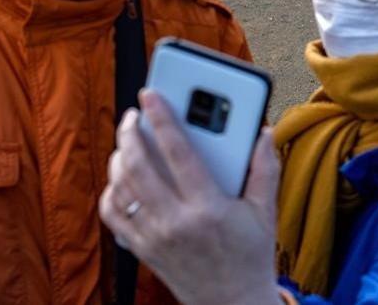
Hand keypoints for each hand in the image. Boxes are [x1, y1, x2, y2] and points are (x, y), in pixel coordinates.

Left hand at [99, 90, 280, 304]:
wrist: (233, 304)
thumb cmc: (251, 255)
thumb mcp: (265, 211)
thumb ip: (265, 168)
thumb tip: (262, 132)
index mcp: (208, 209)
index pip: (178, 153)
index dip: (162, 118)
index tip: (151, 95)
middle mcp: (175, 223)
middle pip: (138, 166)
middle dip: (130, 133)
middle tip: (133, 115)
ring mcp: (153, 238)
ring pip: (120, 187)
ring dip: (119, 158)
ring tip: (127, 141)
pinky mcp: (142, 250)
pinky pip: (113, 214)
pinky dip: (112, 190)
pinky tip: (121, 177)